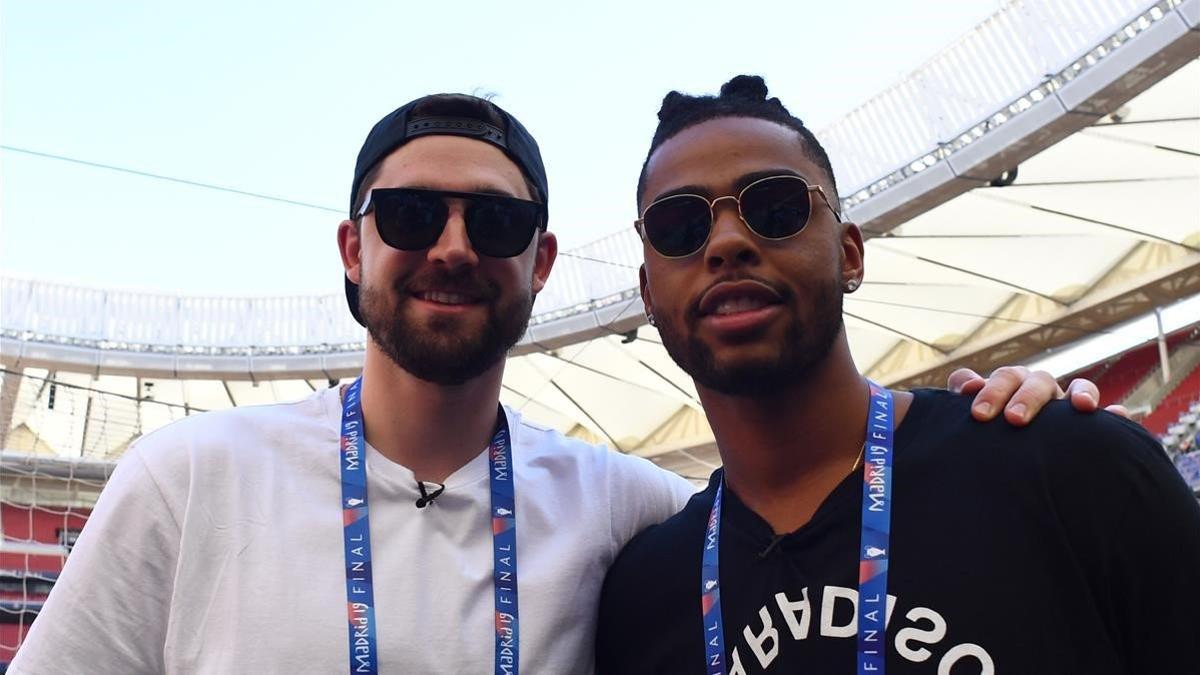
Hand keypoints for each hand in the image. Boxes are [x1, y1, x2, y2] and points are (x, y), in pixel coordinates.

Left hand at [947, 366, 1129, 425]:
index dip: (983, 387)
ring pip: (1073, 386)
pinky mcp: (1087, 424)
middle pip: (1031, 379)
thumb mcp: (969, 429)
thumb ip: (956, 406)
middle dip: (1023, 396)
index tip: (972, 407)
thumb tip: (954, 389)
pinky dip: (1113, 413)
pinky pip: (1107, 415)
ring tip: (1081, 406)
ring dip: (1078, 392)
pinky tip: (1118, 415)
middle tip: (1014, 419)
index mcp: (1005, 387)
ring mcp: (1062, 404)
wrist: (1014, 471)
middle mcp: (1034, 390)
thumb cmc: (986, 443)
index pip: (994, 379)